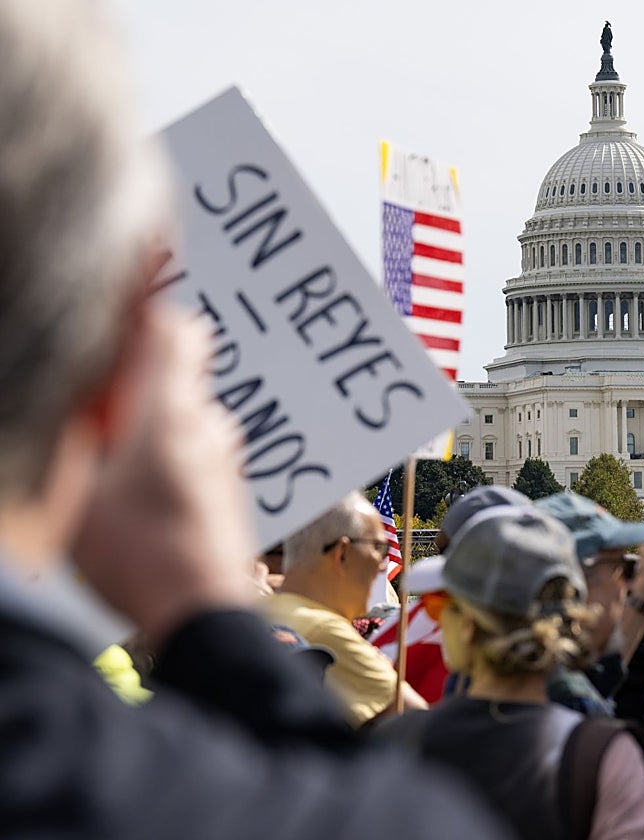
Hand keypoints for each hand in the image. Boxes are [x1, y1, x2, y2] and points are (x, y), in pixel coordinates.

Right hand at [71, 305, 256, 643]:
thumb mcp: (75, 493)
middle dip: (135, 372)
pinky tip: (136, 481)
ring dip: (149, 414)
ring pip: (183, 409)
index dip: (150, 308)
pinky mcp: (228, 483)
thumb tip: (73, 406)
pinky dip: (166, 444)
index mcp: (168, 411)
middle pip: (177, 368)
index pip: (175, 330)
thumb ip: (73, 435)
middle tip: (96, 398)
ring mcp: (224, 454)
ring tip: (107, 448)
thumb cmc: (138, 553)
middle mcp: (206, 423)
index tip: (122, 303)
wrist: (204, 610)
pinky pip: (195, 443)